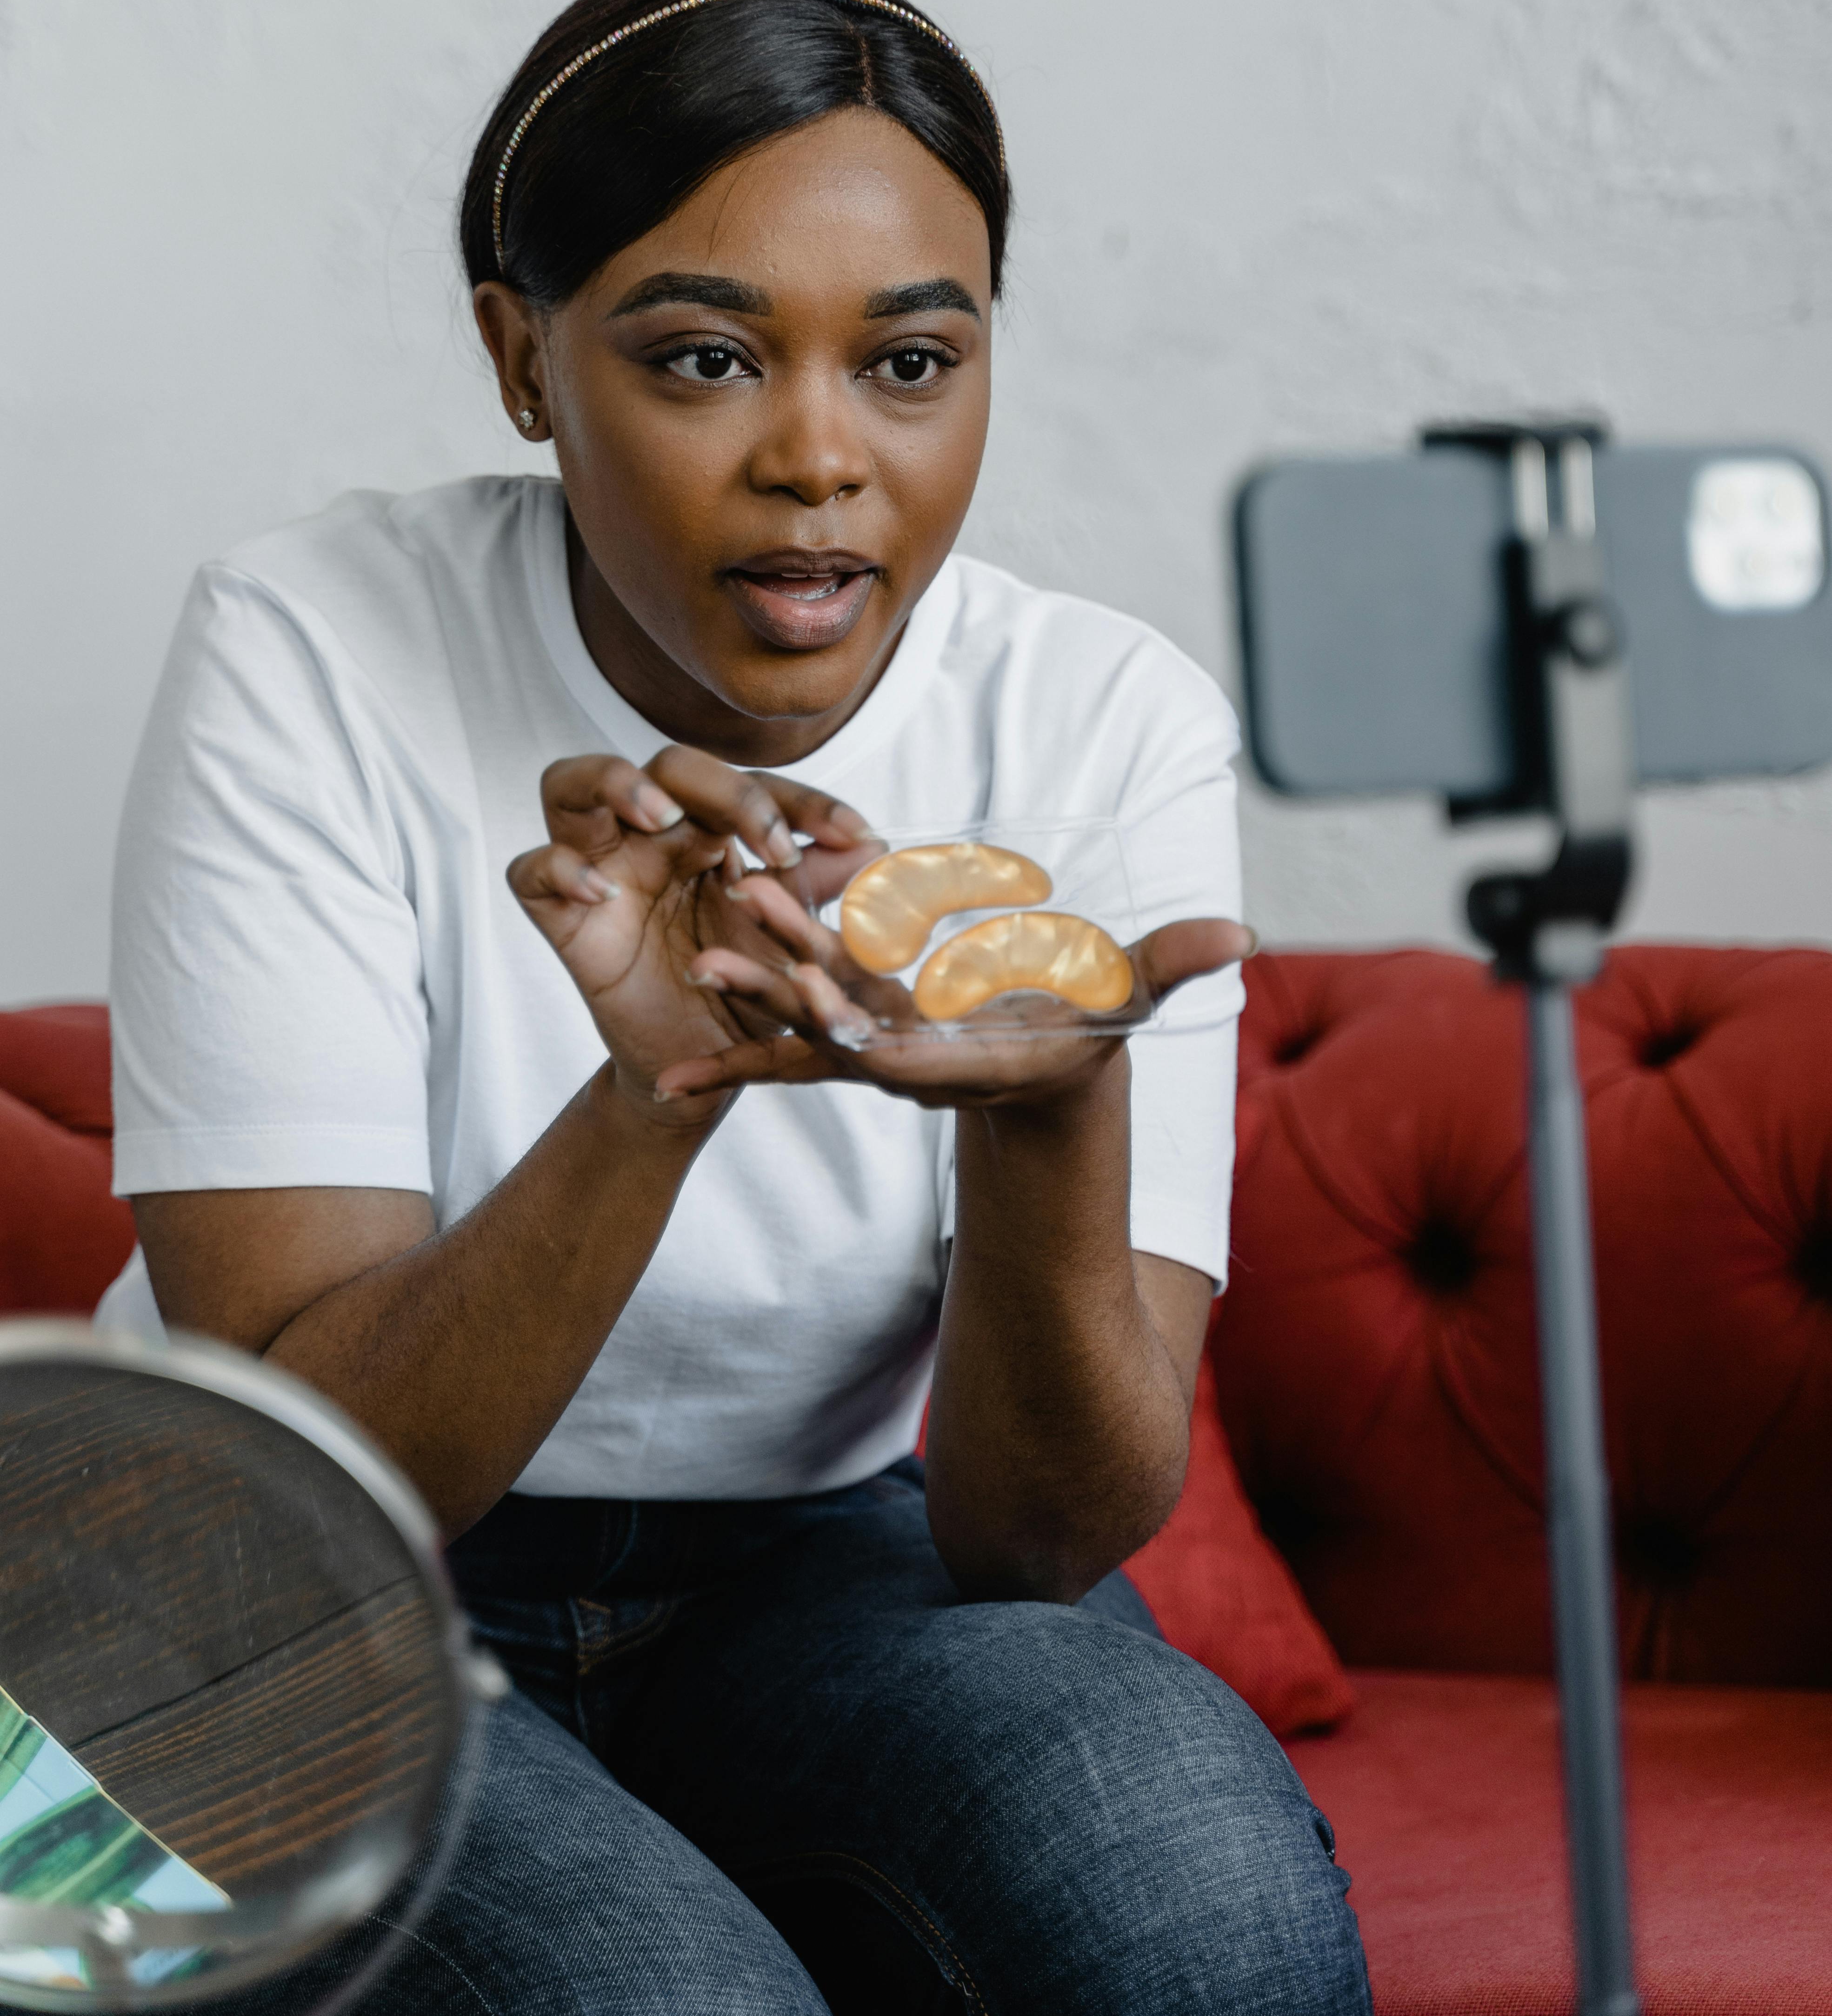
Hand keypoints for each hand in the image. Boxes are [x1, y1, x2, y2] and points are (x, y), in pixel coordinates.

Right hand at [506, 749, 881, 1127]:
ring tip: (661, 820)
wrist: (700, 1066)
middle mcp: (652, 836)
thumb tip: (875, 846)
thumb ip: (821, 890)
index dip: (805, 803)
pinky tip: (604, 892)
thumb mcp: (794, 941)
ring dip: (617, 786)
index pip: (753, 786)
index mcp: (713, 831)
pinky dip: (560, 868)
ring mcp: (601, 867)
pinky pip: (530, 870)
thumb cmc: (745, 990)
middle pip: (668, 766)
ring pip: (573, 783)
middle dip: (723, 789)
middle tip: (769, 842)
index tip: (856, 838)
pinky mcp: (560, 915)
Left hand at [655, 877, 1255, 1114]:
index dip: (871, 1028)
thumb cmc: (1092, 1033)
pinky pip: (790, 1039)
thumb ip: (1173, 964)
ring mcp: (881, 1048)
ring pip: (808, 1025)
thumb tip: (1240, 938)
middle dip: (789, 995)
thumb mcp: (1131, 998)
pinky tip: (672, 1062)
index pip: (916, 1049)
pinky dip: (739, 1042)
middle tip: (729, 956)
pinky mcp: (859, 1033)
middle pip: (844, 1030)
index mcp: (973, 1059)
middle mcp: (915, 1061)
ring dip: (753, 995)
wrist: (1048, 1077)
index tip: (827, 1000)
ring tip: (693, 965)